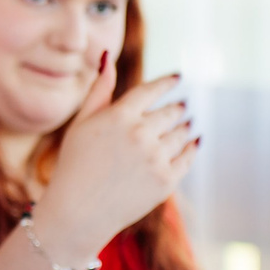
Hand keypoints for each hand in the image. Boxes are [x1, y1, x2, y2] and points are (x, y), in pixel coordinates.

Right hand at [32, 69, 198, 260]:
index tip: (178, 77)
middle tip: (181, 106)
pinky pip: (188, 156)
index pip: (152, 90)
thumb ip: (100, 90)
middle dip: (177, 107)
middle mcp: (140, 134)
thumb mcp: (81, 124)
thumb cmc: (75, 165)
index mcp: (119, 115)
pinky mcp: (165, 181)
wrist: (77, 212)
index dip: (168, 82)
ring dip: (185, 126)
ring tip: (186, 124)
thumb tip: (107, 57)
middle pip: (172, 111)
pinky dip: (192, 147)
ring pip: (182, 132)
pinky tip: (194, 141)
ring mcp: (155, 158)